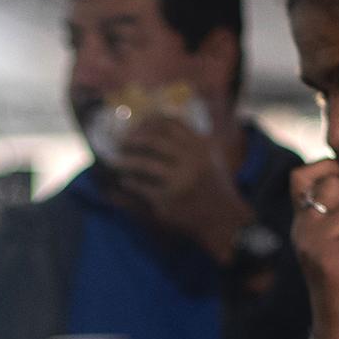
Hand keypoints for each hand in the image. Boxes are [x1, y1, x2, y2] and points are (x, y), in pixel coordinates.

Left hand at [109, 115, 251, 263]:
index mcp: (200, 146)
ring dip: (125, 161)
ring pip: (143, 164)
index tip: (136, 126)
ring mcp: (179, 181)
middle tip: (121, 142)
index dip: (149, 122)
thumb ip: (191, 138)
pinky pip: (141, 187)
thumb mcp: (211, 156)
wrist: (223, 219)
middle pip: (154, 141)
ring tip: (115, 162)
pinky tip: (124, 181)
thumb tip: (160, 118)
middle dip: (133, 140)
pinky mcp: (168, 200)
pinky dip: (129, 182)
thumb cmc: (215, 186)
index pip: (170, 124)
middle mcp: (191, 160)